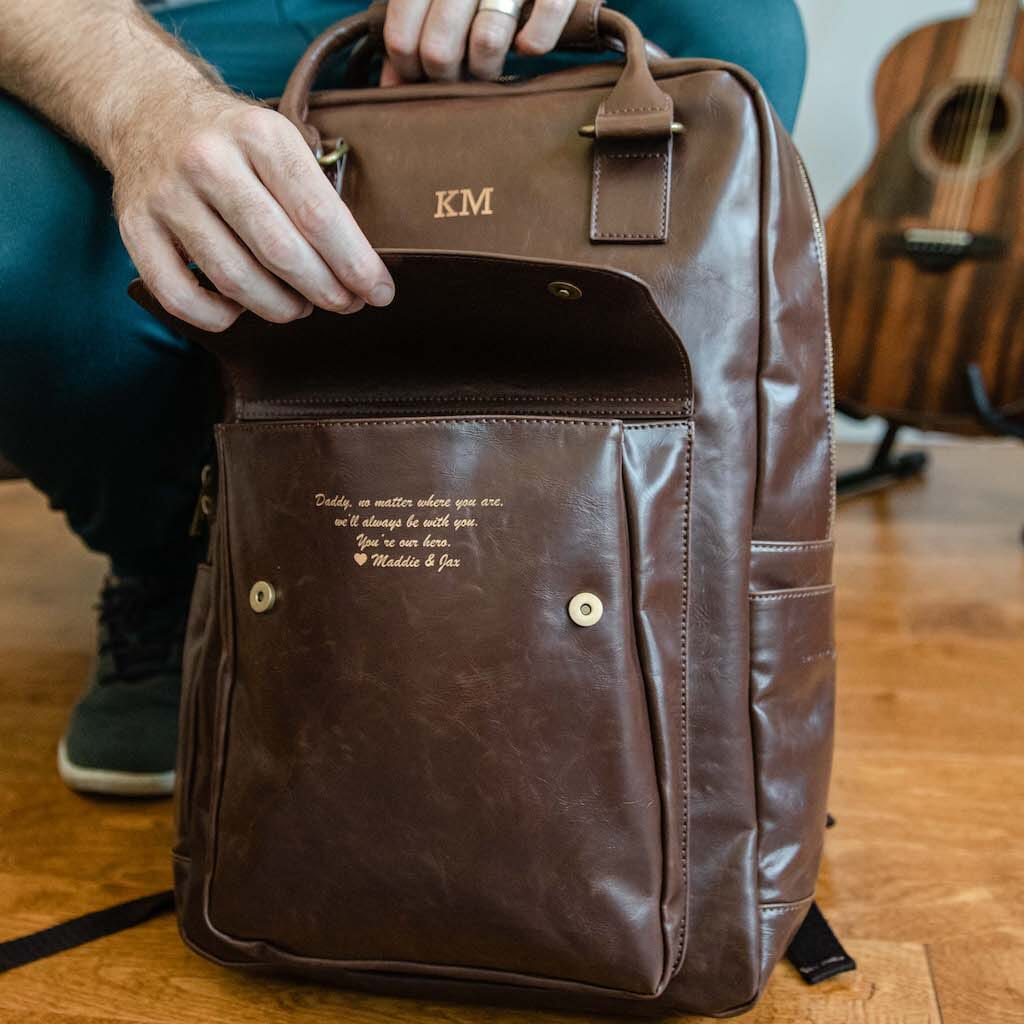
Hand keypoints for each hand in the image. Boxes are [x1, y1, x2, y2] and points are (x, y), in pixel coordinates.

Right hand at [112, 92, 394, 331]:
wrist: (148, 108)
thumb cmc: (234, 142)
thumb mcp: (282, 144)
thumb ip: (317, 200)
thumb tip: (360, 276)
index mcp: (260, 136)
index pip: (320, 216)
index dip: (356, 265)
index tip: (379, 293)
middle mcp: (209, 161)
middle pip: (282, 253)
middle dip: (325, 291)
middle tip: (344, 304)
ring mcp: (167, 195)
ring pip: (236, 282)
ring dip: (279, 307)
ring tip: (297, 305)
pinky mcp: (134, 226)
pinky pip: (180, 297)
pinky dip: (218, 316)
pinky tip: (239, 309)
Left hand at [381, 0, 574, 83]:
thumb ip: (407, 31)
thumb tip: (390, 86)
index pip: (400, 38)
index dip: (409, 69)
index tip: (422, 72)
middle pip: (439, 50)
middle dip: (447, 76)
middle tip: (459, 70)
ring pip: (486, 43)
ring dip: (487, 68)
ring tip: (490, 61)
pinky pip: (539, 31)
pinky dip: (534, 44)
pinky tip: (526, 42)